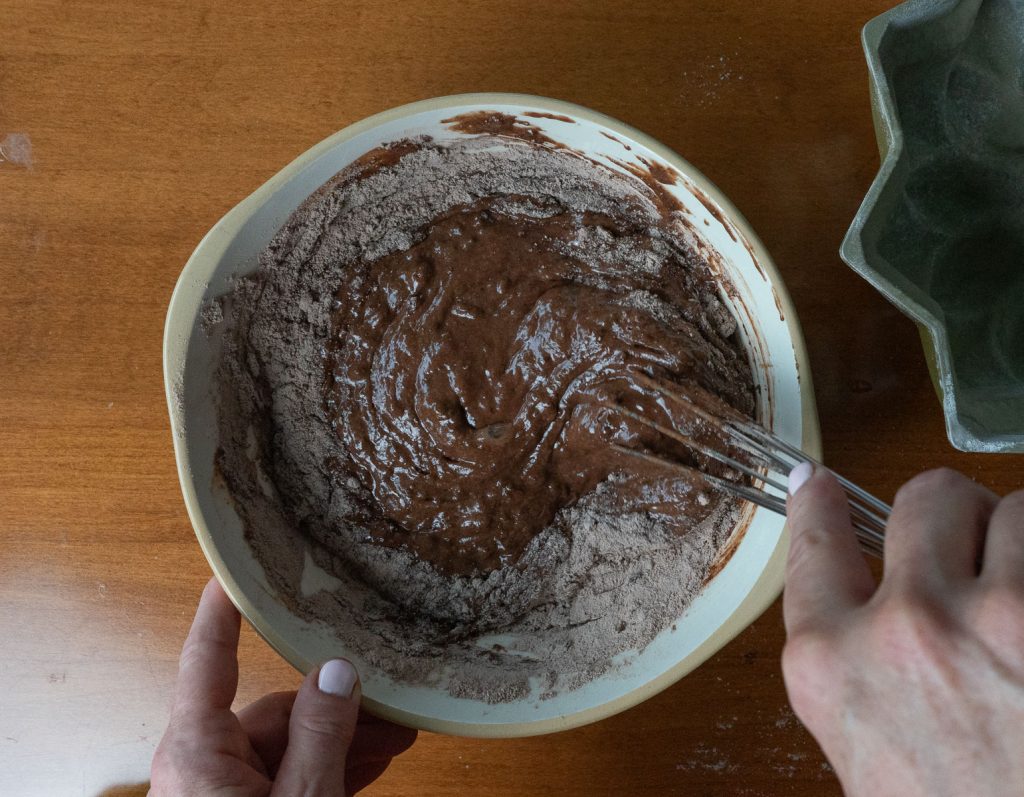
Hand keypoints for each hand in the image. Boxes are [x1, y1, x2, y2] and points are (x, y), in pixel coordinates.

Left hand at [151, 579, 416, 795]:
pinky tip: (369, 764)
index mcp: (197, 752)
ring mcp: (218, 792)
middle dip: (334, 705)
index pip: (207, 658)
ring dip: (339, 740)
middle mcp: (200, 765)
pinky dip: (325, 769)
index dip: (221, 609)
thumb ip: (319, 735)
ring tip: (395, 735)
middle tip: (389, 705)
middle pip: (271, 709)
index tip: (231, 570)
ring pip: (285, 746)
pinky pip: (282, 777)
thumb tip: (336, 671)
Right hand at [782, 465, 1023, 796]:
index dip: (818, 507)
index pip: (814, 547)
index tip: (818, 483)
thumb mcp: (869, 759)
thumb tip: (875, 604)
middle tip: (973, 555)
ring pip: (1013, 507)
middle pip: (925, 497)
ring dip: (1023, 541)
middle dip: (953, 518)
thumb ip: (858, 673)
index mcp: (832, 667)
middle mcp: (902, 627)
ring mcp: (990, 617)